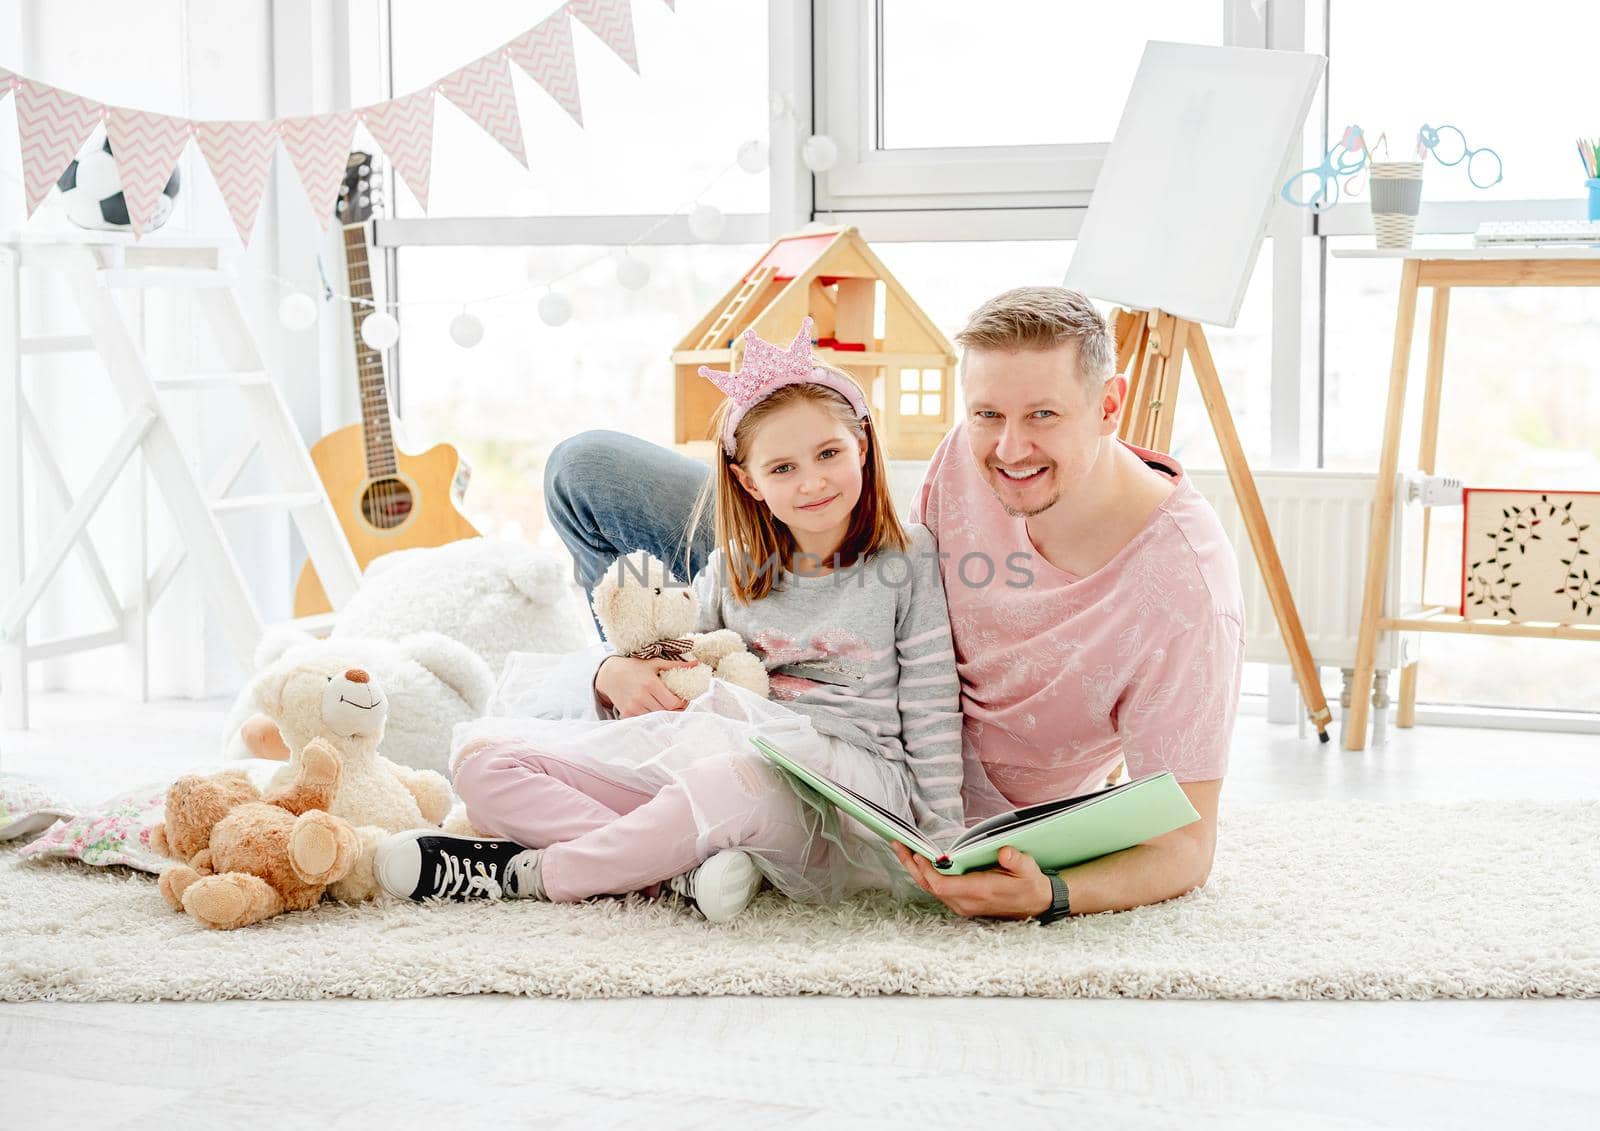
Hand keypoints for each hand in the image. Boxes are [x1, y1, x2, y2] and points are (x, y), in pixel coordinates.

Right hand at [594, 655, 695, 716]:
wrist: (610, 674)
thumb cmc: (635, 667)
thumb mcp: (655, 663)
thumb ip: (676, 665)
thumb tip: (697, 663)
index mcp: (650, 684)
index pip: (672, 703)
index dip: (682, 704)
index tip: (683, 700)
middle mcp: (641, 697)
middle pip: (666, 712)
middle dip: (675, 710)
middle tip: (678, 705)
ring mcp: (633, 707)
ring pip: (656, 718)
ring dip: (663, 714)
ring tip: (665, 706)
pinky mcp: (627, 714)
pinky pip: (644, 720)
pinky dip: (651, 717)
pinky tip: (652, 709)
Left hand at [891, 843, 1052, 919]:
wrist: (1035, 904)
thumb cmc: (1029, 883)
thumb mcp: (1028, 869)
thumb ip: (1016, 860)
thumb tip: (1005, 851)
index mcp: (979, 892)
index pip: (942, 886)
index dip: (927, 870)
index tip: (918, 853)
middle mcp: (966, 902)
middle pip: (930, 887)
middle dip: (912, 866)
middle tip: (898, 844)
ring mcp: (962, 905)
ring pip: (930, 889)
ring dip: (915, 869)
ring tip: (902, 848)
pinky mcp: (961, 902)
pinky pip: (937, 890)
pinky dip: (924, 874)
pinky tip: (918, 860)